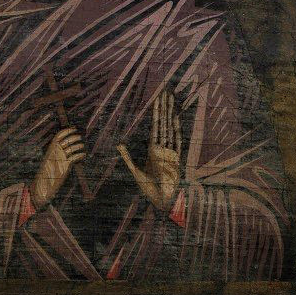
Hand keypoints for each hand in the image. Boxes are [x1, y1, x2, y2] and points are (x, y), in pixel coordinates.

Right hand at [30, 127, 85, 208]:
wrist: (43, 185)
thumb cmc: (46, 173)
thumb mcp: (48, 160)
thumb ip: (55, 153)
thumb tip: (63, 146)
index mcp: (50, 149)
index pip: (58, 136)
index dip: (66, 131)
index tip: (73, 128)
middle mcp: (55, 152)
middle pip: (67, 140)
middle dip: (74, 137)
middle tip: (80, 136)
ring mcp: (60, 158)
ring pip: (72, 148)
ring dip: (78, 145)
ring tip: (82, 145)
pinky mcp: (65, 166)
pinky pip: (74, 157)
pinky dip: (80, 155)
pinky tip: (83, 154)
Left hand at [117, 92, 180, 211]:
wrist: (161, 202)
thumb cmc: (149, 189)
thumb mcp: (135, 172)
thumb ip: (127, 158)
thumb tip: (118, 145)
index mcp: (152, 149)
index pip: (154, 126)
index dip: (156, 113)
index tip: (157, 100)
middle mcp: (162, 148)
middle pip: (163, 123)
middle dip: (164, 108)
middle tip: (165, 92)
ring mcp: (170, 152)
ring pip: (170, 128)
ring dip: (170, 114)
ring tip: (171, 100)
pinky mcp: (176, 159)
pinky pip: (177, 141)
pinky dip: (176, 130)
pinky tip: (175, 118)